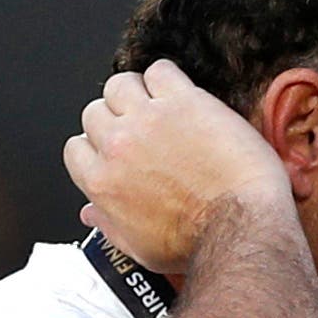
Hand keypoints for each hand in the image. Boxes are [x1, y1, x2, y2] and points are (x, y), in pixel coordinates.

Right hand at [64, 60, 293, 271]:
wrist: (240, 227)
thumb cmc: (197, 244)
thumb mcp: (140, 247)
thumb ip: (109, 224)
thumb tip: (91, 213)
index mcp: (102, 181)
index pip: (77, 147)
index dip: (98, 145)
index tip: (118, 148)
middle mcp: (117, 146)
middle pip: (96, 112)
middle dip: (117, 119)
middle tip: (144, 128)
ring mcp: (149, 120)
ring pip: (120, 85)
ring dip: (136, 92)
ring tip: (160, 106)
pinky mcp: (184, 102)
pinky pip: (160, 70)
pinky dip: (168, 77)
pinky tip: (183, 94)